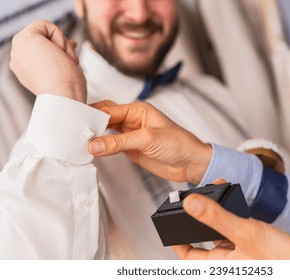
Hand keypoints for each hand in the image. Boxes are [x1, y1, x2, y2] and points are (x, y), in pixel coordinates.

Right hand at [10, 20, 86, 102]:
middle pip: (46, 37)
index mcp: (24, 67)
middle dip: (64, 48)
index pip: (44, 47)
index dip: (62, 50)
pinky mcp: (24, 39)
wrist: (65, 98)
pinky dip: (60, 38)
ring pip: (46, 31)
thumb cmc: (69, 90)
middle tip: (68, 65)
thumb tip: (71, 42)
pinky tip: (61, 55)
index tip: (70, 61)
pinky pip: (46, 25)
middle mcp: (17, 57)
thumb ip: (59, 56)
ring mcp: (18, 48)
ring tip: (66, 63)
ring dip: (64, 46)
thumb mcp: (63, 70)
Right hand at [88, 101, 211, 183]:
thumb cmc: (179, 144)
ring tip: (78, 141)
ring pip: (106, 131)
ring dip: (95, 136)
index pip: (109, 110)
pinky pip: (112, 145)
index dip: (93, 117)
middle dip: (90, 124)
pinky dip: (101, 147)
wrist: (191, 163)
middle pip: (105, 118)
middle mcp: (133, 120)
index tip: (78, 126)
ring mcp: (131, 135)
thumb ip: (119, 142)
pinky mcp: (131, 149)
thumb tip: (95, 144)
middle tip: (74, 132)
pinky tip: (92, 150)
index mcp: (138, 110)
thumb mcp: (148, 139)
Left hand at [173, 179, 289, 259]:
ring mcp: (242, 250)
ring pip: (221, 228)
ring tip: (215, 187)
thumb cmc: (284, 261)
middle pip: (204, 237)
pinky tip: (233, 195)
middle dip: (199, 214)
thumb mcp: (246, 234)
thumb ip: (217, 218)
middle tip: (194, 195)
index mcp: (221, 266)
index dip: (177, 239)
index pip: (188, 255)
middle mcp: (229, 260)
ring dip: (217, 209)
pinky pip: (237, 224)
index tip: (169, 219)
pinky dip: (233, 210)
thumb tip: (189, 204)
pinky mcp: (254, 241)